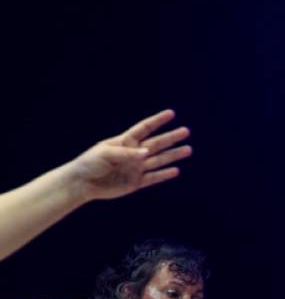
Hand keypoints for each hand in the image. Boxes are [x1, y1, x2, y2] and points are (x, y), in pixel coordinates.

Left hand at [66, 110, 192, 201]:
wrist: (82, 184)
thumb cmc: (89, 164)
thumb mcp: (104, 153)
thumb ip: (127, 153)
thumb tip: (147, 153)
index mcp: (124, 142)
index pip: (144, 129)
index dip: (157, 121)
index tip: (170, 114)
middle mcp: (133, 153)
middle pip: (156, 144)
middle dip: (171, 138)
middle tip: (185, 131)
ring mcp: (136, 168)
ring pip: (159, 160)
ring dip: (173, 155)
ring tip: (188, 149)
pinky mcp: (136, 182)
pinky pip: (154, 177)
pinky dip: (164, 175)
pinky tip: (175, 170)